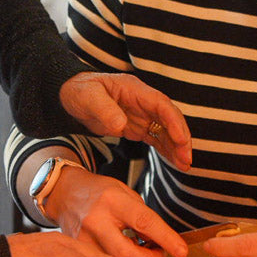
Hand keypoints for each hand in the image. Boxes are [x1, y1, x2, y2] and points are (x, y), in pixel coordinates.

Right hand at [45, 164, 187, 256]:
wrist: (65, 193)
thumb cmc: (99, 192)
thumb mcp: (125, 193)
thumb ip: (143, 217)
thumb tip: (159, 243)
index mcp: (112, 201)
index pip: (144, 222)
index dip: (166, 238)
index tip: (182, 251)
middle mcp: (96, 221)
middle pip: (128, 254)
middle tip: (158, 254)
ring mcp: (83, 239)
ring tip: (139, 251)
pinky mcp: (77, 253)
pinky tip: (123, 256)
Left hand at [58, 72, 191, 169]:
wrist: (70, 97)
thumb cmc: (79, 91)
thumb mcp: (88, 97)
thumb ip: (104, 110)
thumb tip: (121, 125)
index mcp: (135, 90)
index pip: (161, 105)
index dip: (174, 122)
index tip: (181, 140)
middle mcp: (143, 101)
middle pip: (170, 118)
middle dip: (181, 138)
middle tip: (186, 158)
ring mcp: (141, 114)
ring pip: (166, 130)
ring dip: (176, 147)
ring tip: (185, 165)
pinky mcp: (137, 126)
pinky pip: (156, 137)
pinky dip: (166, 149)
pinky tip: (174, 161)